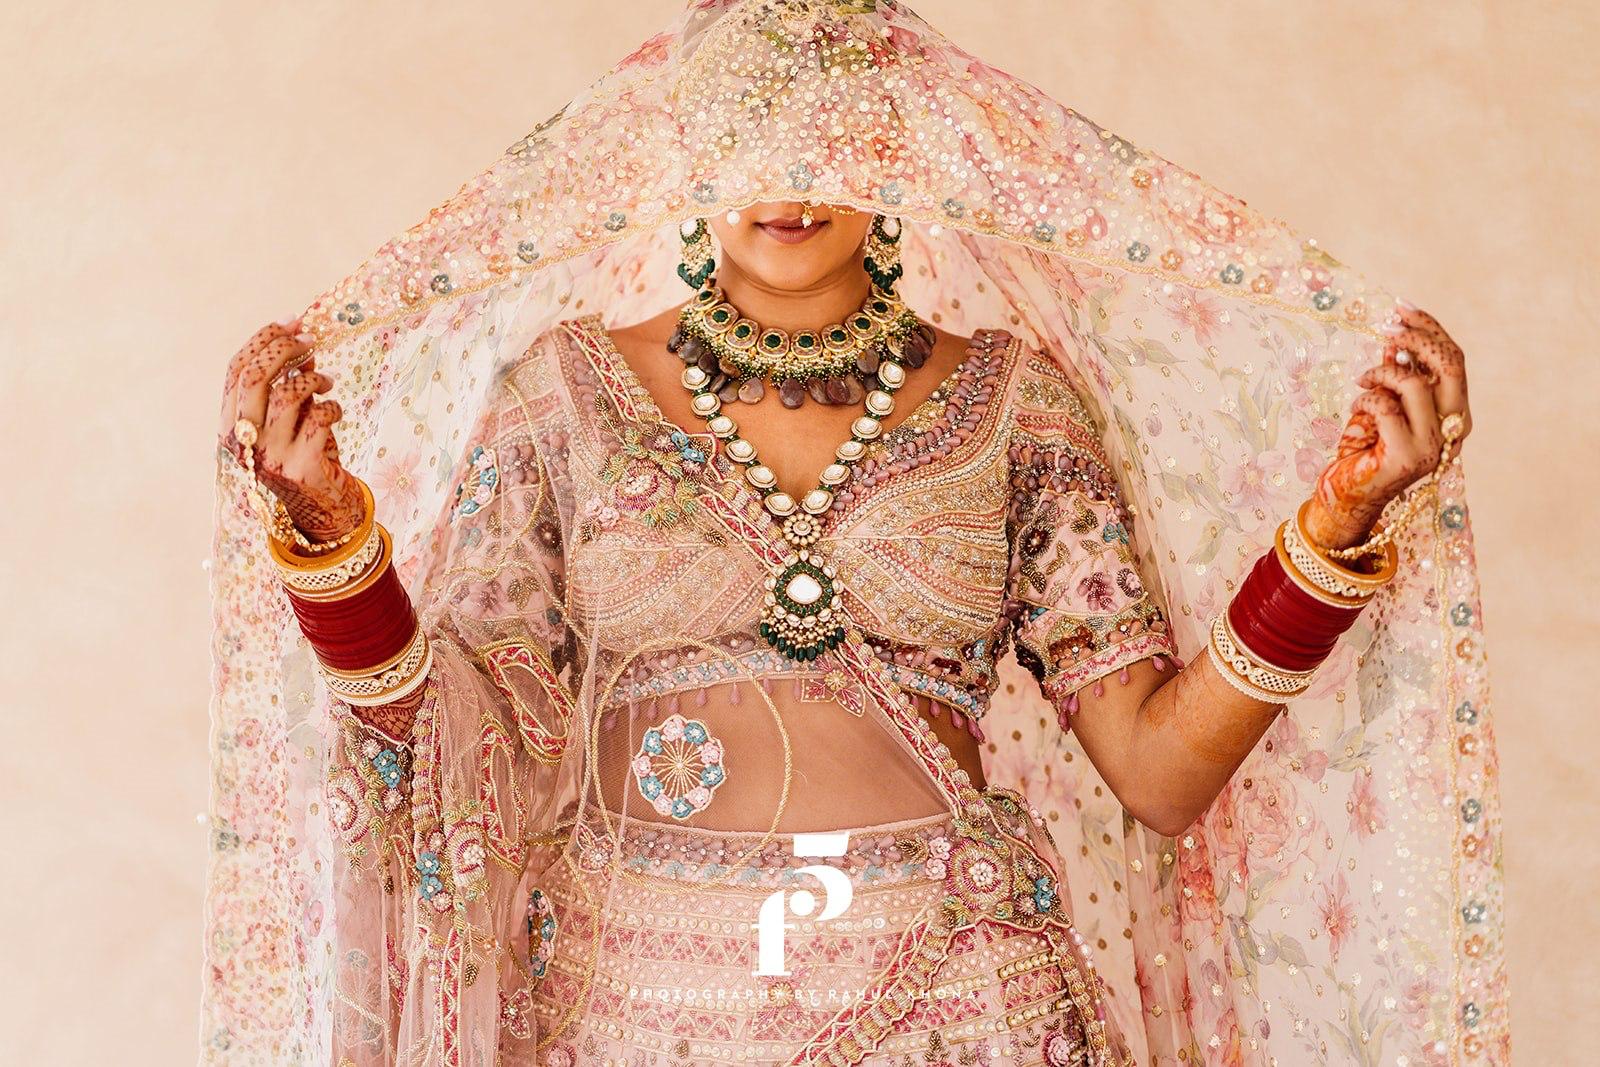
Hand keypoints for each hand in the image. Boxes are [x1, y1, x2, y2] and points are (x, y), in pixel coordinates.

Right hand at [217, 319, 365, 542]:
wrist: (322, 512)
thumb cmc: (304, 458)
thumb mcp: (288, 420)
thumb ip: (287, 386)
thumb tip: (301, 344)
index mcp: (230, 426)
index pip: (235, 371)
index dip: (263, 340)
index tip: (292, 322)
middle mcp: (243, 441)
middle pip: (255, 377)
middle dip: (284, 348)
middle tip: (310, 341)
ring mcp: (270, 456)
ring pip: (287, 395)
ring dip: (313, 378)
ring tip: (326, 381)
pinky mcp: (301, 467)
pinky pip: (318, 419)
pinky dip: (331, 406)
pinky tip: (335, 411)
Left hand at [1304, 302, 1472, 549]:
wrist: (1349, 497)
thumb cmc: (1366, 451)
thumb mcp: (1384, 404)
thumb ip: (1396, 375)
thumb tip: (1396, 338)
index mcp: (1455, 413)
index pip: (1455, 361)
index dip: (1431, 329)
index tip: (1402, 309)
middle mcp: (1453, 429)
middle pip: (1451, 365)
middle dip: (1418, 337)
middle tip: (1389, 326)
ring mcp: (1434, 445)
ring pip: (1416, 383)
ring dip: (1382, 372)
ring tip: (1363, 380)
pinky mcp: (1408, 456)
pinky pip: (1387, 408)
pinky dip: (1366, 398)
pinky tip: (1356, 405)